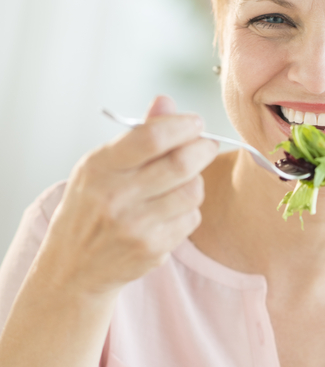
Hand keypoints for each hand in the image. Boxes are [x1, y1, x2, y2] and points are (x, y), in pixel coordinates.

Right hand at [42, 95, 218, 296]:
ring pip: (192, 192)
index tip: (196, 123)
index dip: (182, 126)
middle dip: (203, 149)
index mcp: (99, 167)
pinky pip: (190, 219)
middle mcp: (115, 196)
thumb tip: (166, 100)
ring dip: (196, 181)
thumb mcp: (101, 167)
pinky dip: (188, 210)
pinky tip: (170, 211)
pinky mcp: (152, 249)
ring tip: (184, 181)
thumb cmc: (91, 207)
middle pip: (181, 164)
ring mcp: (135, 226)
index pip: (151, 137)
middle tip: (208, 145)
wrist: (74, 266)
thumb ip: (137, 136)